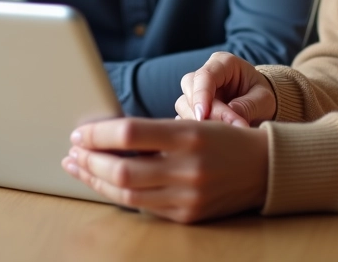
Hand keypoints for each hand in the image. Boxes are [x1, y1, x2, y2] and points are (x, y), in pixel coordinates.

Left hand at [62, 118, 268, 222]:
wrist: (264, 167)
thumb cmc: (223, 137)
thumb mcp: (193, 122)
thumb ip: (154, 131)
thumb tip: (104, 135)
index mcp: (189, 135)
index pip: (130, 133)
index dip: (98, 133)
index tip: (80, 131)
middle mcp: (188, 168)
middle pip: (122, 169)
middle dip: (89, 160)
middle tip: (72, 150)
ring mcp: (188, 196)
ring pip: (126, 193)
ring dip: (95, 179)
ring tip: (78, 167)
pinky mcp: (187, 216)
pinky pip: (143, 207)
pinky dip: (118, 195)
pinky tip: (104, 183)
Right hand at [175, 51, 276, 126]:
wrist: (260, 105)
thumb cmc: (262, 97)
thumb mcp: (264, 99)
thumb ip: (247, 106)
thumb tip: (226, 119)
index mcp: (223, 63)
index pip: (205, 75)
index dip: (201, 95)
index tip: (202, 116)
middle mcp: (205, 74)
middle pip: (190, 88)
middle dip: (205, 112)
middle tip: (225, 130)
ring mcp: (196, 91)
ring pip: (184, 104)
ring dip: (200, 122)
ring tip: (224, 136)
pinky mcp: (191, 108)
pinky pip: (184, 117)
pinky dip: (195, 128)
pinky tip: (210, 137)